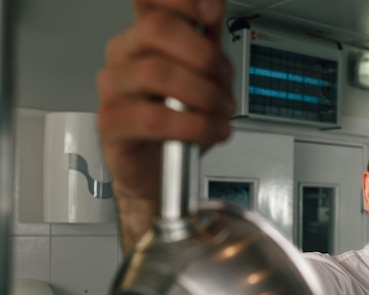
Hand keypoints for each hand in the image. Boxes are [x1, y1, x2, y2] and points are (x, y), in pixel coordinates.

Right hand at [97, 0, 233, 250]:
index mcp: (145, 36)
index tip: (211, 14)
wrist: (161, 171)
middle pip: (157, 29)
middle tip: (224, 84)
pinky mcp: (111, 123)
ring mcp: (114, 87)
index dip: (182, 0)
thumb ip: (209, 41)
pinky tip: (209, 131)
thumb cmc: (180, 122)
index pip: (151, 0)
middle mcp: (124, 54)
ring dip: (203, 94)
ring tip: (221, 115)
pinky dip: (193, 126)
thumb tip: (214, 5)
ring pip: (156, 72)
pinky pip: (154, 119)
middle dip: (204, 56)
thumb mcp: (204, 77)